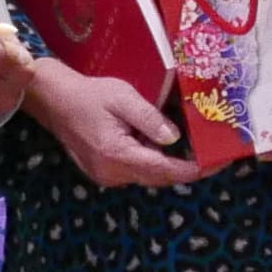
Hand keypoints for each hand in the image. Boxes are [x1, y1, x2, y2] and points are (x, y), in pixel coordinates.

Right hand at [25, 61, 213, 189]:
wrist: (54, 100)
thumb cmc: (89, 94)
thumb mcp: (123, 98)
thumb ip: (149, 119)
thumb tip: (174, 138)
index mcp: (118, 155)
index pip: (165, 169)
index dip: (195, 169)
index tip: (217, 162)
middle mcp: (112, 173)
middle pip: (160, 177)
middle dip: (188, 168)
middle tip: (213, 154)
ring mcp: (106, 176)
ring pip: (149, 175)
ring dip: (171, 163)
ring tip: (195, 147)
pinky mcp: (104, 172)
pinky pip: (136, 170)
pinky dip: (153, 160)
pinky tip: (164, 143)